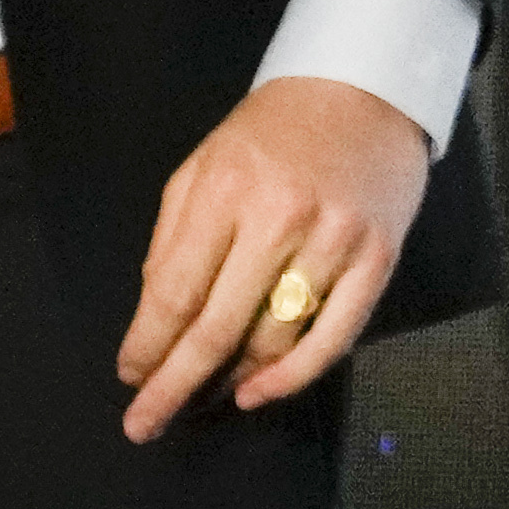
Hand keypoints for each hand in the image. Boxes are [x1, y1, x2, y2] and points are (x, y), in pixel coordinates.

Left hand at [117, 75, 431, 439]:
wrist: (365, 85)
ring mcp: (334, 239)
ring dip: (232, 379)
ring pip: (273, 339)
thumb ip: (172, 239)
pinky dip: (293, 377)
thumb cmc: (274, 130)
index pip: (174, 293)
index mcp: (226, 190)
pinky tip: (259, 393)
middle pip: (216, 328)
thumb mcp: (203, 166)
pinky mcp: (377, 256)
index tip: (131, 378)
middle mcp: (281, 216)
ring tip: (207, 392)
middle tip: (144, 424)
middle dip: (172, 385)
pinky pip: (334, 337)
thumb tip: (156, 320)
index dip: (147, 348)